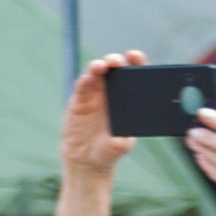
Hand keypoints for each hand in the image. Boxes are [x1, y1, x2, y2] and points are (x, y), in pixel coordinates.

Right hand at [62, 49, 145, 177]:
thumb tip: (123, 136)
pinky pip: (81, 86)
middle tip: (116, 61)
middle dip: (114, 60)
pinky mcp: (79, 100)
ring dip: (98, 66)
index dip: (135, 62)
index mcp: (126, 98)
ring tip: (101, 66)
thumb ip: (122, 140)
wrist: (87, 159)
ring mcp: (94, 94)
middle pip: (113, 68)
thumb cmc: (109, 150)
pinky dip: (84, 81)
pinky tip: (87, 79)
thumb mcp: (120, 147)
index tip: (135, 56)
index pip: (133, 74)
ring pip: (96, 73)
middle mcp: (111, 92)